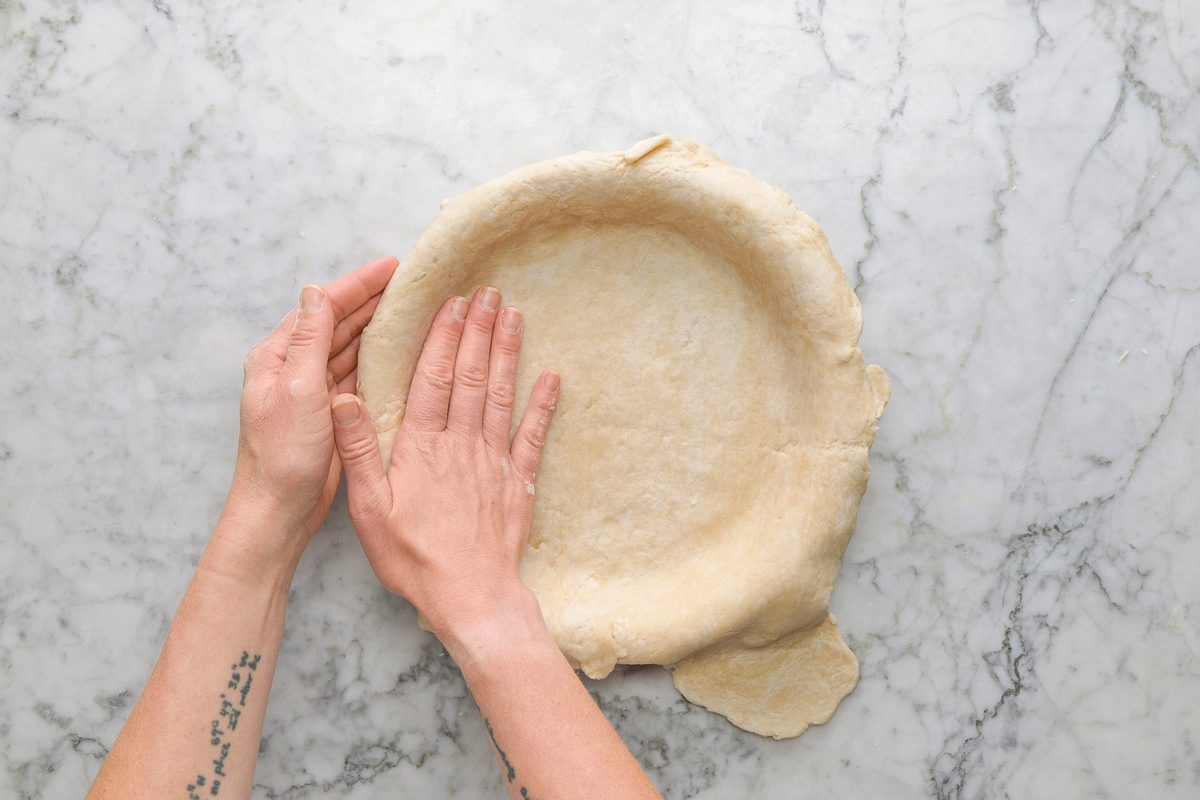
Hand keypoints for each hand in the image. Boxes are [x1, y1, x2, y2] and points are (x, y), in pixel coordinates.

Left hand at [220, 256, 398, 572]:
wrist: (279, 509)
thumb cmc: (282, 453)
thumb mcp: (297, 387)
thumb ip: (308, 338)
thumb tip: (315, 290)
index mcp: (279, 355)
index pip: (323, 306)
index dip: (358, 284)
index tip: (393, 267)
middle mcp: (294, 367)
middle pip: (338, 321)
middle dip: (372, 299)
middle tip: (412, 282)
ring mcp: (313, 389)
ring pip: (350, 346)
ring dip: (378, 326)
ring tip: (412, 308)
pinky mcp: (331, 411)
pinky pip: (358, 373)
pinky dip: (379, 358)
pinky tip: (402, 350)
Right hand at [329, 286, 559, 637]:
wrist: (472, 597)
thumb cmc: (414, 558)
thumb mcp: (369, 509)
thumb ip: (359, 451)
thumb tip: (343, 399)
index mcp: (422, 447)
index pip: (432, 379)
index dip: (443, 337)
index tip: (452, 302)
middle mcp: (461, 445)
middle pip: (470, 376)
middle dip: (478, 330)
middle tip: (488, 291)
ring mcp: (494, 461)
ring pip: (500, 395)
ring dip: (507, 353)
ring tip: (513, 315)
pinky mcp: (518, 483)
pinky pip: (533, 435)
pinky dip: (543, 404)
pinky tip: (553, 376)